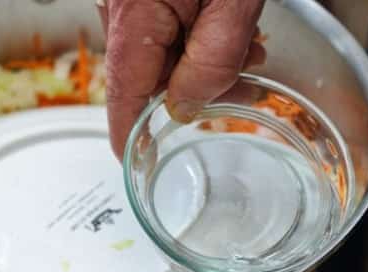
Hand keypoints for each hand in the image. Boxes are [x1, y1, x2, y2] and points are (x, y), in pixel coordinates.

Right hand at [98, 0, 266, 157]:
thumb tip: (186, 107)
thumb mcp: (233, 3)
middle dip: (195, 88)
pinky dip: (194, 36)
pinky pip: (161, 26)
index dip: (129, 132)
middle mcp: (120, 5)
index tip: (136, 160)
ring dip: (202, 60)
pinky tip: (228, 27)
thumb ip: (212, 61)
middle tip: (243, 87)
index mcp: (134, 12)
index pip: (123, 90)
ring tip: (246, 49)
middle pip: (147, 73)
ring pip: (158, 51)